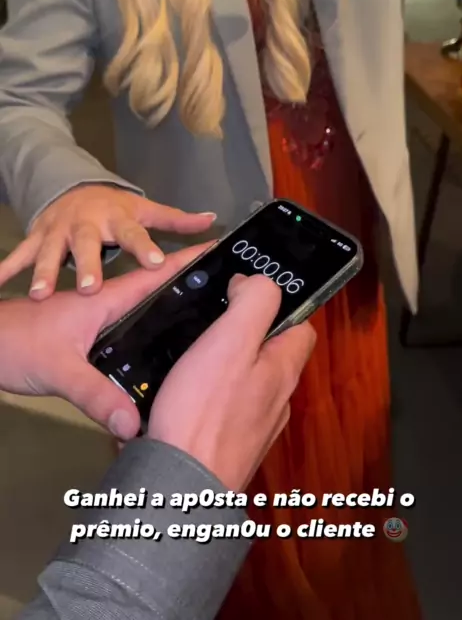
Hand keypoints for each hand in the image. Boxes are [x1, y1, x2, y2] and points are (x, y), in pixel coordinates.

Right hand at [0, 185, 215, 298]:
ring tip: (39, 293)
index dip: (145, 247)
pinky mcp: (35, 237)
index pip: (134, 234)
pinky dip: (6, 269)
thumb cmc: (114, 209)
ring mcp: (57, 231)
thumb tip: (212, 221)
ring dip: (42, 270)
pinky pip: (17, 256)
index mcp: (117, 220)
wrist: (72, 187)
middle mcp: (86, 225)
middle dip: (87, 264)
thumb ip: (176, 220)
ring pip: (49, 251)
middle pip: (88, 245)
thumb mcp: (143, 211)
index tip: (156, 261)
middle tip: (89, 287)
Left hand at [0, 244, 207, 439]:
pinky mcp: (83, 337)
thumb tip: (135, 424)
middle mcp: (105, 305)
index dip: (188, 260)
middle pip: (156, 291)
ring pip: (141, 312)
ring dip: (169, 310)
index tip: (220, 250)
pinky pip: (125, 331)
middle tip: (227, 293)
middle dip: (190, 285)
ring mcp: (94, 320)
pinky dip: (145, 335)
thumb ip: (96, 395)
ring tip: (205, 322)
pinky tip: (157, 356)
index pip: (156, 274)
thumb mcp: (60, 370)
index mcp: (107, 300)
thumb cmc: (17, 343)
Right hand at [148, 274, 315, 490]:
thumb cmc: (204, 413)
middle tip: (211, 321)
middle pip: (271, 354)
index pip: (301, 326)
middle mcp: (275, 401)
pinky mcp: (226, 445)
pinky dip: (207, 396)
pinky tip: (182, 393)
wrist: (180, 486)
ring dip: (224, 367)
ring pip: (246, 383)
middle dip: (246, 336)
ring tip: (192, 354)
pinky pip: (223, 409)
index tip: (247, 295)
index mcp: (283, 370)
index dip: (280, 306)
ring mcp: (252, 427)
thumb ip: (253, 303)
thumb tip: (256, 283)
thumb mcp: (231, 340)